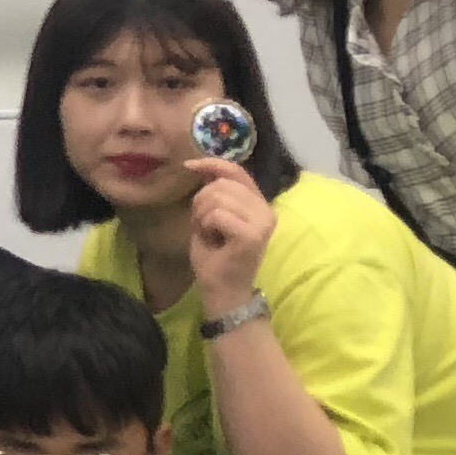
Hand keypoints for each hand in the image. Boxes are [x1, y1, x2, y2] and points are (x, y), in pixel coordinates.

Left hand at [183, 155, 275, 312]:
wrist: (222, 290)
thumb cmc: (216, 256)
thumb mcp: (211, 217)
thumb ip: (214, 194)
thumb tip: (202, 166)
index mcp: (259, 204)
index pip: (237, 171)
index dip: (212, 163)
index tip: (189, 166)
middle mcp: (266, 210)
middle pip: (221, 184)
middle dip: (201, 202)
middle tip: (204, 225)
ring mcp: (263, 222)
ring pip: (217, 198)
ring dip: (202, 216)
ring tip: (209, 234)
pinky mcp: (253, 234)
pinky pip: (217, 215)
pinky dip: (206, 226)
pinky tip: (213, 241)